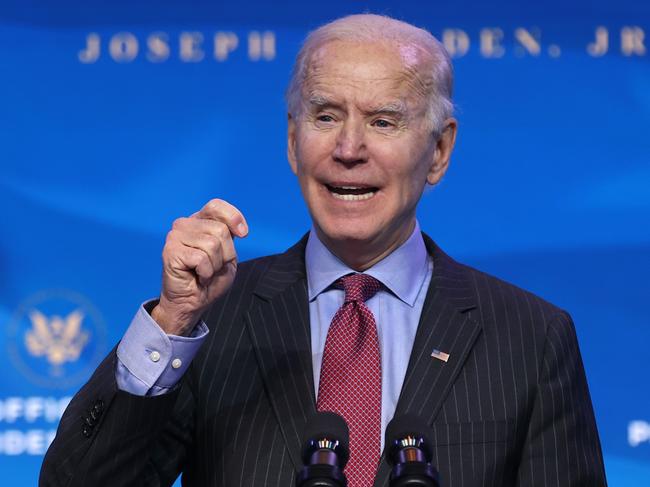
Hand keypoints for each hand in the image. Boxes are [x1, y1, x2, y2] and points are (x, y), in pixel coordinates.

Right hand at [150, 199, 247, 334]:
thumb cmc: (210, 279)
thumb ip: (230, 236)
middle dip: (226, 254)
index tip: (243, 234)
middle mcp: (185, 224)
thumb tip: (238, 229)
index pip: (216, 206)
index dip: (234, 218)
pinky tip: (197, 277)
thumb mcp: (228, 254)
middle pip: (220, 229)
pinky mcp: (170, 251)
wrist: (193, 303)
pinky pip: (201, 258)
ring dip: (215, 265)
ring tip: (204, 272)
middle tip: (213, 266)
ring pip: (212, 244)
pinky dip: (206, 272)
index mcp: (199, 221)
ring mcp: (175, 236)